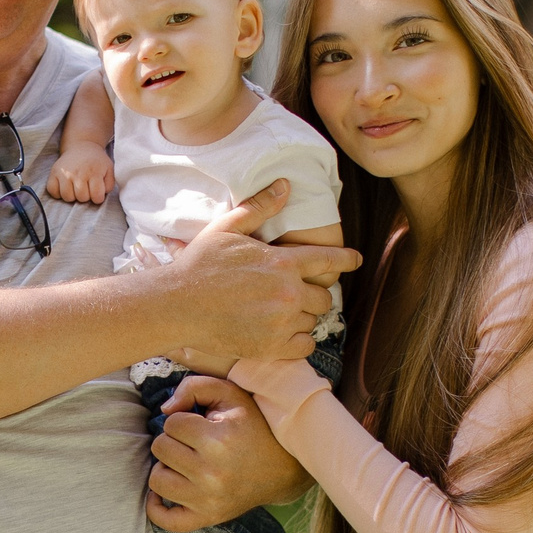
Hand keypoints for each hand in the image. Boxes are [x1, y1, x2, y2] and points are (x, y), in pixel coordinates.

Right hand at [47, 144, 114, 204]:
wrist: (81, 146)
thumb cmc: (96, 162)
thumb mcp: (109, 169)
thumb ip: (109, 184)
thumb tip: (101, 195)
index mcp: (94, 172)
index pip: (96, 197)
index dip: (98, 198)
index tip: (96, 192)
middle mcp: (78, 172)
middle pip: (81, 198)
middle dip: (85, 196)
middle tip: (86, 187)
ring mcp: (65, 172)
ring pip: (67, 197)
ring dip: (72, 196)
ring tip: (75, 188)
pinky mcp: (53, 172)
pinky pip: (52, 191)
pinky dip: (58, 193)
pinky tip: (65, 186)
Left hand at [146, 376, 310, 531]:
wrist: (282, 467)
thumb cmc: (252, 425)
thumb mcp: (230, 394)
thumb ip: (193, 387)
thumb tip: (165, 409)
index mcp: (218, 440)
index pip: (171, 423)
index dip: (183, 419)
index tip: (200, 424)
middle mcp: (212, 473)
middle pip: (160, 448)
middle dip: (173, 440)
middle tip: (194, 442)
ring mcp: (209, 499)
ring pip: (157, 480)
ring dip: (166, 467)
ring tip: (183, 462)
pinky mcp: (208, 517)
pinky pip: (166, 520)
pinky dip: (157, 507)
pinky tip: (165, 491)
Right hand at [160, 183, 358, 366]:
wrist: (175, 305)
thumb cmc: (199, 265)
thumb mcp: (227, 228)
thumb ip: (260, 207)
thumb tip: (286, 185)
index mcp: (282, 262)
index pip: (328, 259)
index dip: (346, 259)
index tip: (356, 259)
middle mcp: (288, 293)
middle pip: (324, 297)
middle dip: (313, 293)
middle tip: (294, 292)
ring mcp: (280, 323)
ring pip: (312, 321)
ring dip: (302, 316)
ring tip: (281, 312)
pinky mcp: (270, 348)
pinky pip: (304, 346)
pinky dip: (298, 340)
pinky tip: (283, 332)